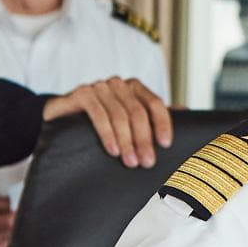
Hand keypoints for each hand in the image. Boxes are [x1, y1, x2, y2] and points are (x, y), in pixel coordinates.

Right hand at [43, 77, 173, 167]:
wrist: (62, 118)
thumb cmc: (100, 121)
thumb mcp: (128, 119)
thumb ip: (152, 116)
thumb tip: (185, 113)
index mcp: (134, 88)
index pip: (154, 103)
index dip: (162, 123)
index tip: (165, 144)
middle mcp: (118, 84)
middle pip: (137, 112)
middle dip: (144, 139)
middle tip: (146, 162)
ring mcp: (99, 86)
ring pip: (119, 114)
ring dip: (126, 141)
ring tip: (130, 162)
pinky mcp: (82, 93)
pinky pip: (98, 113)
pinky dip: (107, 134)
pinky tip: (112, 150)